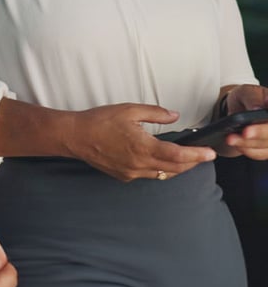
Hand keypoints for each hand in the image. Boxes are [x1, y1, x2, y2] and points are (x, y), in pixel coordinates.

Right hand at [67, 103, 214, 181]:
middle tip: (202, 155)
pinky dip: (158, 169)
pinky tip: (157, 160)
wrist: (75, 136)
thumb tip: (174, 115)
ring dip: (176, 168)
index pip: (178, 156)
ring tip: (185, 159)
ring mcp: (132, 173)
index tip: (210, 153)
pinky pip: (148, 175)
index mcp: (143, 147)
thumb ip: (155, 113)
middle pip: (174, 169)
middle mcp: (140, 164)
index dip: (197, 155)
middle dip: (191, 163)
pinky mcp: (124, 176)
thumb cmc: (99, 121)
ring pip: (162, 175)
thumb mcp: (128, 110)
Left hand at [216, 84, 267, 159]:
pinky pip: (259, 154)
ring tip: (230, 139)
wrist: (242, 107)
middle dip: (257, 134)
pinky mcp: (267, 148)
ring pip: (266, 146)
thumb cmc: (248, 98)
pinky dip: (247, 150)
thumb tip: (256, 108)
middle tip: (243, 133)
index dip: (263, 127)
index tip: (252, 120)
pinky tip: (236, 144)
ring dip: (247, 144)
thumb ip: (253, 98)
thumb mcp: (247, 92)